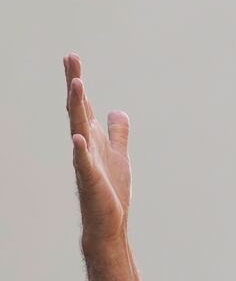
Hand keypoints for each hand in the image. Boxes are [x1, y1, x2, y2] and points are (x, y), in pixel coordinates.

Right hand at [64, 53, 131, 249]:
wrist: (107, 223)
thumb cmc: (110, 190)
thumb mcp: (119, 154)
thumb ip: (117, 133)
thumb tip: (117, 111)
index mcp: (93, 138)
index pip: (83, 105)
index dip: (78, 82)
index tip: (71, 57)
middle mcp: (86, 146)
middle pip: (78, 110)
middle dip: (75, 85)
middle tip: (70, 59)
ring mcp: (86, 162)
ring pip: (78, 129)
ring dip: (77, 108)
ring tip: (77, 85)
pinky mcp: (91, 181)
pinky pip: (83, 163)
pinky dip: (81, 150)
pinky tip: (78, 137)